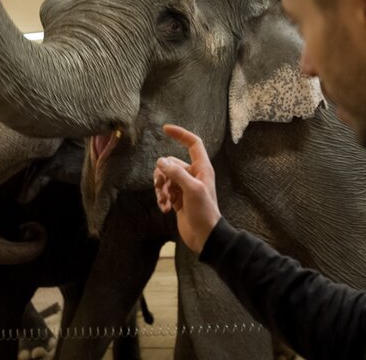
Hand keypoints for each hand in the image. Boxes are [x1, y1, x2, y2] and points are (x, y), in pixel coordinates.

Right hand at [154, 124, 221, 253]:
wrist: (204, 236)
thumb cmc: (204, 212)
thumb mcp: (191, 190)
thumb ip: (176, 173)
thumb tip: (160, 161)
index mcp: (201, 168)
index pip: (193, 144)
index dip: (180, 134)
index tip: (165, 129)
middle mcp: (193, 175)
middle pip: (171, 163)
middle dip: (163, 175)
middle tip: (162, 188)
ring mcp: (184, 187)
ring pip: (165, 177)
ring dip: (161, 188)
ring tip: (163, 201)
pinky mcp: (178, 198)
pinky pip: (164, 191)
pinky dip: (162, 198)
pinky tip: (165, 209)